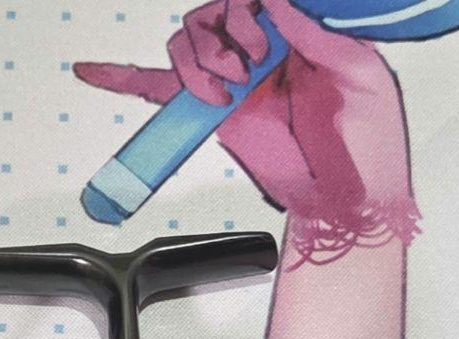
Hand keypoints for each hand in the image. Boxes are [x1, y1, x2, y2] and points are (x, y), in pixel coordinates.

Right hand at [75, 0, 416, 230]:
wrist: (349, 200)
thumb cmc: (367, 142)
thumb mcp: (362, 75)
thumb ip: (318, 35)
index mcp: (297, 31)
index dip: (246, 8)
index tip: (265, 38)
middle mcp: (261, 50)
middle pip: (211, 13)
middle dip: (226, 31)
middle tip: (251, 65)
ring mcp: (234, 81)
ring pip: (188, 44)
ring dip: (200, 59)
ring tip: (228, 89)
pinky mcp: (214, 114)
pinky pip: (162, 92)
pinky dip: (126, 79)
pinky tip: (90, 71)